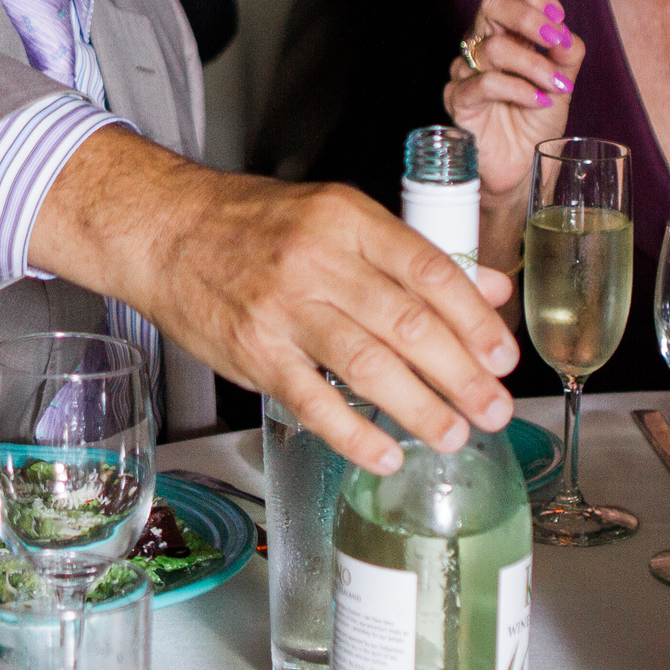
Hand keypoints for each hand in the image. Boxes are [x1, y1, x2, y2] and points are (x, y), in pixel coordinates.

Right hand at [29, 126, 519, 474]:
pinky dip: (354, 434)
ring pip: (368, 365)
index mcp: (347, 219)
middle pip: (407, 323)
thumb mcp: (338, 216)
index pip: (428, 270)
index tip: (503, 356)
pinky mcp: (253, 352)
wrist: (166, 232)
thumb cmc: (254, 225)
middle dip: (461, 375)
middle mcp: (317, 260)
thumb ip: (413, 255)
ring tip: (453, 435)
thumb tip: (490, 290)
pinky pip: (313, 401)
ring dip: (420, 408)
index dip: (474, 319)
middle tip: (495, 409)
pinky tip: (385, 453)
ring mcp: (283, 308)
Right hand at [443, 0, 584, 199]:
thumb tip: (566, 34)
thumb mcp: (563, 81)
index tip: (558, 15)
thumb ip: (567, 54)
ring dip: (534, 65)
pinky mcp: (458, 100)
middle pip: (491, 5)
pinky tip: (538, 101)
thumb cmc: (537, 119)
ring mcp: (466, 71)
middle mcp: (482, 44)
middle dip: (527, 17)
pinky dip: (518, 90)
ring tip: (558, 86)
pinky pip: (485, 84)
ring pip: (493, 49)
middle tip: (554, 39)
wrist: (524, 163)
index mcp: (506, 31)